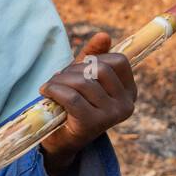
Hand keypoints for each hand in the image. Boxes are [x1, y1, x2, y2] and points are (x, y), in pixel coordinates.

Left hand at [37, 32, 136, 175]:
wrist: (61, 140)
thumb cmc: (74, 104)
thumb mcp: (85, 76)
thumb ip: (94, 55)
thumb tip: (104, 35)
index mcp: (129, 92)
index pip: (119, 61)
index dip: (95, 58)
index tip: (79, 69)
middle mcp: (126, 105)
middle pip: (100, 69)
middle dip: (74, 69)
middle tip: (59, 78)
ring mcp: (111, 116)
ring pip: (83, 82)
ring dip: (60, 80)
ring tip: (50, 86)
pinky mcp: (92, 124)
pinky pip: (71, 97)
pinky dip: (54, 90)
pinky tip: (46, 92)